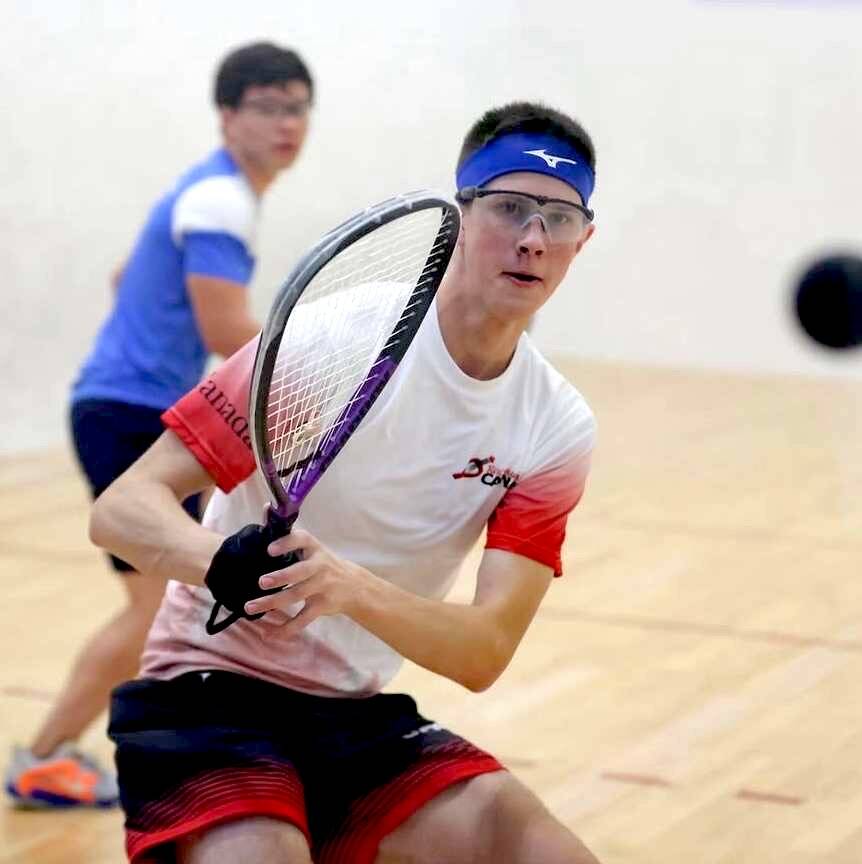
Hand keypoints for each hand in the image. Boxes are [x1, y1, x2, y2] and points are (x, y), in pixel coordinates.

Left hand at [244, 528, 368, 634]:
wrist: (354, 586)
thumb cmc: (323, 563)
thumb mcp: (312, 548)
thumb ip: (289, 536)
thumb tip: (266, 508)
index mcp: (315, 549)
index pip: (303, 540)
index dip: (287, 544)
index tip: (270, 549)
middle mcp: (320, 566)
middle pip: (301, 572)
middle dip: (282, 577)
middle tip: (262, 581)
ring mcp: (322, 587)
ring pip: (297, 596)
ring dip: (273, 602)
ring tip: (251, 607)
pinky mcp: (322, 606)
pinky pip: (303, 619)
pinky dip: (285, 629)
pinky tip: (267, 633)